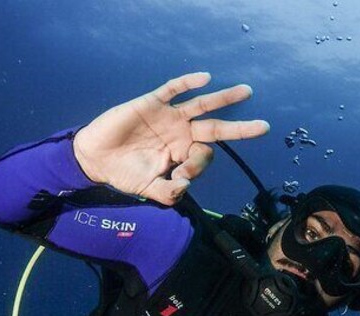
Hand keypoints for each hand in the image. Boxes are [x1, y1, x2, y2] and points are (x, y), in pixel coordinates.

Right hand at [73, 72, 268, 205]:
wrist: (94, 158)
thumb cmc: (124, 174)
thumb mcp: (148, 189)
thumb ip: (168, 193)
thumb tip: (184, 187)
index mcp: (183, 154)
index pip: (204, 156)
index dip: (198, 165)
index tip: (179, 176)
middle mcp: (181, 134)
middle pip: (217, 129)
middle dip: (241, 129)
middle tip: (265, 127)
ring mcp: (169, 117)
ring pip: (202, 105)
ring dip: (225, 98)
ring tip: (247, 92)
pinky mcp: (151, 103)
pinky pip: (173, 89)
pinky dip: (188, 83)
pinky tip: (205, 78)